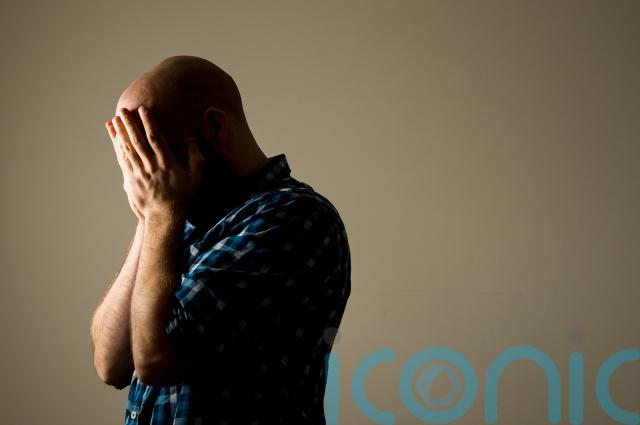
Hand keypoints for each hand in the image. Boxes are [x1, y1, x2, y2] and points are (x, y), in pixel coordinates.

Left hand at [108, 106, 204, 220]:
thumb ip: (197, 160)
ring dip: (121, 132)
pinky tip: (114, 137)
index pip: (156, 138)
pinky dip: (117, 146)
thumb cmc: (182, 196)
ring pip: (127, 148)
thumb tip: (192, 145)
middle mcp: (151, 166)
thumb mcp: (196, 178)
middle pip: (138, 140)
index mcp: (167, 163)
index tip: (143, 109)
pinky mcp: (130, 179)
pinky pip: (122, 159)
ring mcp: (139, 173)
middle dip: (130, 123)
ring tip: (115, 118)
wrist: (164, 216)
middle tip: (123, 109)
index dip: (149, 123)